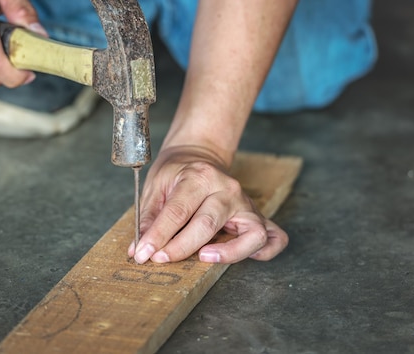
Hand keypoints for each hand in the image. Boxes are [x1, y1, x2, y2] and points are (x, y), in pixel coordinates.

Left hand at [128, 146, 288, 263]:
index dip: (157, 236)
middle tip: (159, 259)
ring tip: (203, 259)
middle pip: (207, 224)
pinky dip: (264, 253)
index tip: (142, 254)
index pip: (177, 212)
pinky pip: (274, 238)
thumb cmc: (177, 172)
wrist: (200, 154)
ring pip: (251, 234)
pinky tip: (243, 257)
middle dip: (180, 248)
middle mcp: (227, 189)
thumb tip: (138, 249)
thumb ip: (148, 218)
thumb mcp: (156, 185)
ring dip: (228, 253)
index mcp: (199, 176)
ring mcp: (246, 203)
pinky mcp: (258, 216)